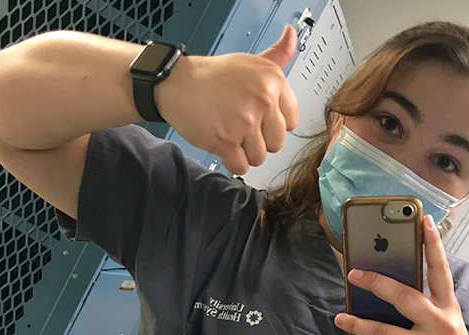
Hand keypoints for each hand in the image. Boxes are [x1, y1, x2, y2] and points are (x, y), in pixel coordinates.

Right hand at [156, 25, 299, 174]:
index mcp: (273, 81)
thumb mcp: (250, 61)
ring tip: (232, 133)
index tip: (260, 117)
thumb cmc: (214, 75)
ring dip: (245, 152)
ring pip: (259, 157)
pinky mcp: (224, 140)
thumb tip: (292, 35)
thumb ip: (277, 55)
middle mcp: (262, 100)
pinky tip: (225, 147)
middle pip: (277, 143)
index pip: (292, 122)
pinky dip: (232, 162)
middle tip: (242, 126)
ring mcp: (244, 121)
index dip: (274, 123)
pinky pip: (240, 166)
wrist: (176, 83)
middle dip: (260, 140)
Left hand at [334, 215, 468, 334]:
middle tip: (353, 275)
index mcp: (449, 310)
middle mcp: (439, 326)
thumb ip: (428, 307)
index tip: (423, 220)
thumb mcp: (449, 325)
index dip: (433, 245)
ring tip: (341, 316)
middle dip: (376, 283)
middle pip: (404, 297)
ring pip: (382, 331)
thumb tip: (390, 288)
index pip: (441, 271)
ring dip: (357, 323)